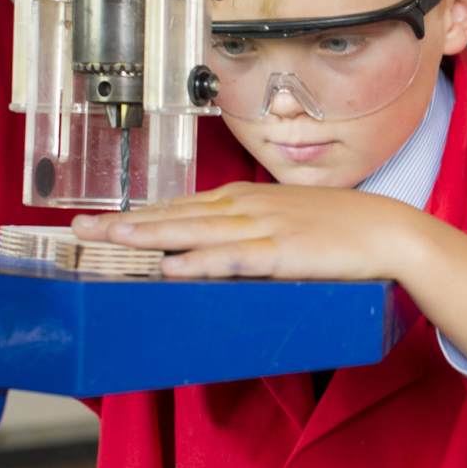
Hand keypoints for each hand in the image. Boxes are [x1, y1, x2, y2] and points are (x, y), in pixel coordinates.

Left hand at [73, 181, 426, 281]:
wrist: (389, 232)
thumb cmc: (340, 228)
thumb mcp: (286, 220)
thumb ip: (248, 231)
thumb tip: (212, 246)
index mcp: (244, 200)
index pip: (179, 206)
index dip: (138, 213)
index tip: (100, 220)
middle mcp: (245, 208)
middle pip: (173, 215)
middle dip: (124, 223)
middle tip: (78, 229)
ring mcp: (262, 229)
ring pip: (193, 232)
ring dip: (148, 235)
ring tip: (108, 239)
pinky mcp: (282, 253)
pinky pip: (233, 260)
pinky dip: (200, 263)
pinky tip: (172, 267)